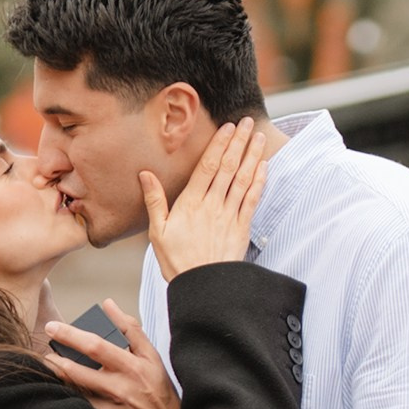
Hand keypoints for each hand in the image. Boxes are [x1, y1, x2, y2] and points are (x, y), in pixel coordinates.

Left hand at [41, 302, 180, 408]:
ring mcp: (113, 405)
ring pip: (78, 390)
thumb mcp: (151, 354)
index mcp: (133, 365)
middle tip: (44, 347)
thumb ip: (130, 328)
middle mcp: (122, 385)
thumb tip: (108, 304)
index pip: (97, 346)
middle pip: (82, 369)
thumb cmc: (158, 385)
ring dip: (60, 375)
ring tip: (49, 363)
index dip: (72, 336)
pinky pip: (83, 406)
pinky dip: (70, 395)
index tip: (53, 327)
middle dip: (58, 356)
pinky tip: (60, 386)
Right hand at [144, 118, 268, 281]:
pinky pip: (253, 200)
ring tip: (258, 137)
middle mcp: (212, 205)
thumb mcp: (157, 232)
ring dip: (252, 156)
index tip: (227, 128)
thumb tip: (145, 174)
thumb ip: (154, 200)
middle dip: (238, 142)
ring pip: (243, 179)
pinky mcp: (242, 228)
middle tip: (246, 122)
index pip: (208, 167)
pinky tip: (264, 167)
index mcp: (191, 203)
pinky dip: (259, 181)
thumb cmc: (177, 261)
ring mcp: (230, 216)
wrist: (203, 287)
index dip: (219, 145)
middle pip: (228, 167)